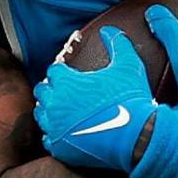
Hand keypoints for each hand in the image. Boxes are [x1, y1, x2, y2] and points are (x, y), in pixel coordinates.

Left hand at [33, 31, 157, 173]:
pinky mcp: (59, 147)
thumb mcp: (129, 66)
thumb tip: (109, 30)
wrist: (136, 137)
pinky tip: (66, 132)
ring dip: (50, 111)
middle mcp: (54, 104)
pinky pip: (48, 139)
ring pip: (41, 115)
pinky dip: (55, 135)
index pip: (53, 71)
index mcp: (66, 83)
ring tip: (64, 111)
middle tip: (65, 92)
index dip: (62, 71)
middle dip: (52, 89)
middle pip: (42, 92)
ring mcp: (55, 128)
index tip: (70, 75)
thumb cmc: (130, 100)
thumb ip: (117, 43)